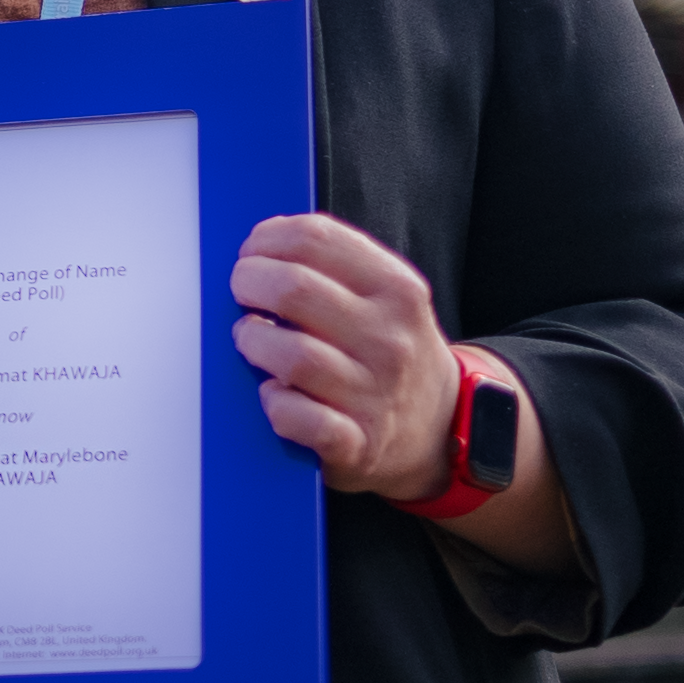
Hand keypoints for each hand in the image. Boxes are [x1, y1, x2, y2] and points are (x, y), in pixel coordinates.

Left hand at [227, 212, 462, 499]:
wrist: (440, 428)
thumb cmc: (391, 351)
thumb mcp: (388, 297)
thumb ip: (334, 266)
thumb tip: (260, 245)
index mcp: (398, 290)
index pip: (316, 239)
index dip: (268, 238)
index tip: (253, 250)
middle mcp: (390, 340)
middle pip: (294, 288)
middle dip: (249, 282)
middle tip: (242, 290)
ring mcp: (375, 394)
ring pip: (291, 355)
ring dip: (253, 341)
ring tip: (251, 338)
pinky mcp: (356, 444)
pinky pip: (296, 418)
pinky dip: (274, 403)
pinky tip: (273, 391)